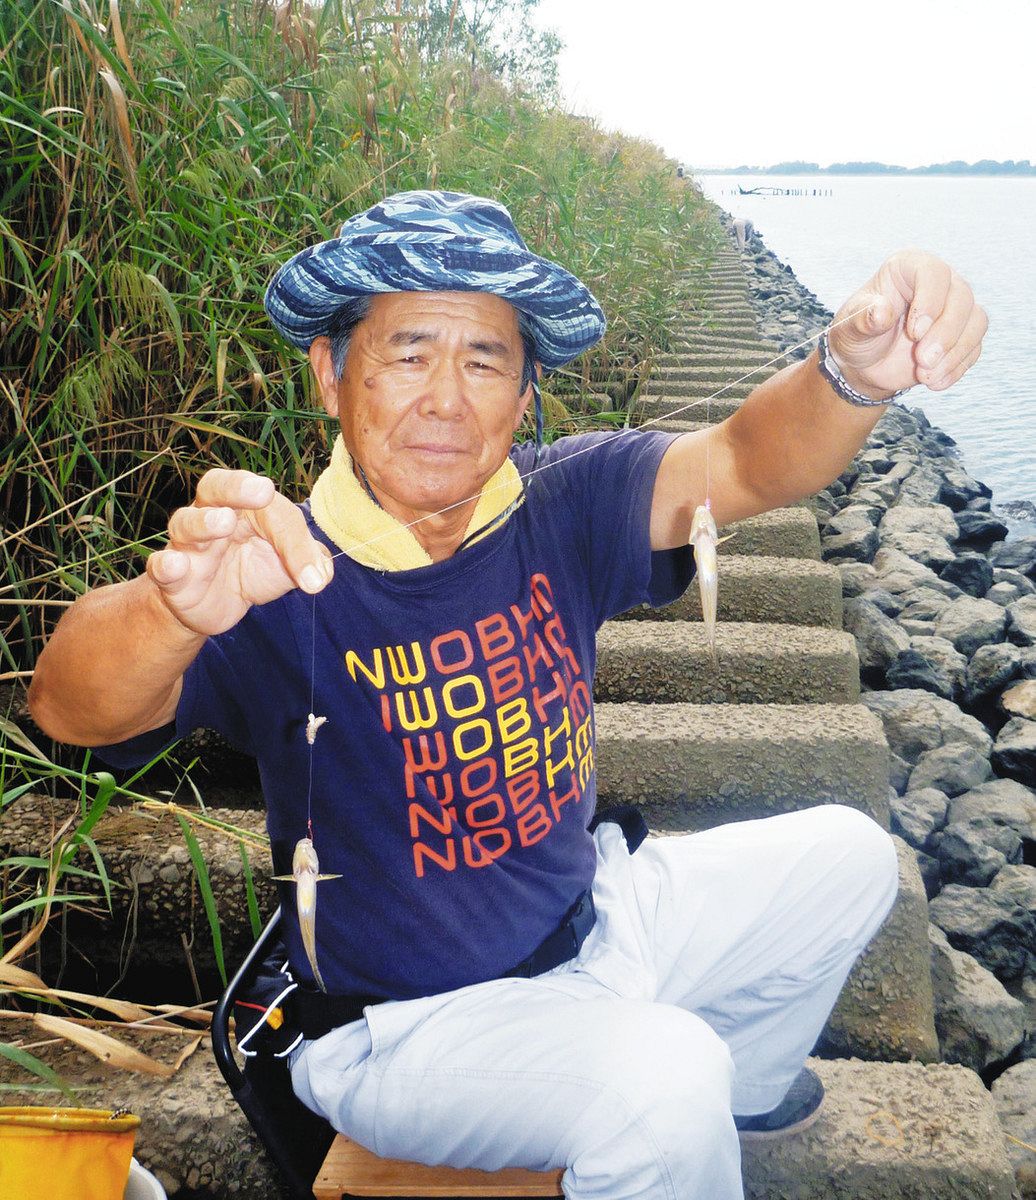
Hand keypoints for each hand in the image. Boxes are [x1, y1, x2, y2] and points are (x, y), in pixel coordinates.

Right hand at [146, 469, 332, 635]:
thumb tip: (320, 576)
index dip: (292, 537)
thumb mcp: (287, 565)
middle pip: (216, 486)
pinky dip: (165, 565)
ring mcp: (188, 544)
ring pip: (186, 522)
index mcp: (245, 506)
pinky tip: (173, 566)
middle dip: (238, 486)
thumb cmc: (254, 569)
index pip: (270, 506)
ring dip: (204, 522)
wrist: (218, 605)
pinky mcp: (172, 577)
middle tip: (261, 492)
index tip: (310, 570)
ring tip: (223, 523)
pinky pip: (160, 565)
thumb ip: (309, 561)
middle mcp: (212, 514)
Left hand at [828, 249, 986, 399]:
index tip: (915, 333)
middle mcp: (939, 282)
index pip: (934, 272)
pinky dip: (957, 367)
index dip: (930, 302)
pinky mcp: (963, 334)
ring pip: (976, 321)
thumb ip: (864, 319)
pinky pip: (974, 347)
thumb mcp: (850, 329)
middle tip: (923, 361)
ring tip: (925, 376)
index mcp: (908, 268)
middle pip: (962, 298)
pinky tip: (934, 383)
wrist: (866, 363)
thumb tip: (881, 311)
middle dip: (946, 334)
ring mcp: (954, 308)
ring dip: (954, 353)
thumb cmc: (857, 336)